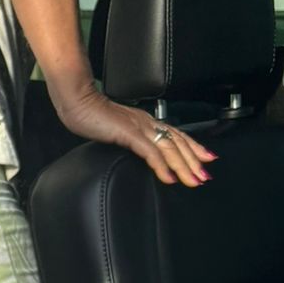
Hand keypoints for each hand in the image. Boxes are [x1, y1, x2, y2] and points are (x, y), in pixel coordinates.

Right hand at [53, 82, 213, 186]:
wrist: (78, 101)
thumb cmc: (90, 115)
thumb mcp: (114, 128)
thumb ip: (127, 137)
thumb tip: (134, 148)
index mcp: (145, 121)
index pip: (175, 134)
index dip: (192, 147)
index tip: (206, 159)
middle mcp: (147, 122)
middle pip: (177, 142)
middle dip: (194, 161)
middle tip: (205, 177)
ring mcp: (139, 127)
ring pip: (169, 149)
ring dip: (184, 167)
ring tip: (194, 181)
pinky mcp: (129, 133)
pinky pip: (151, 152)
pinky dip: (162, 167)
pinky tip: (170, 179)